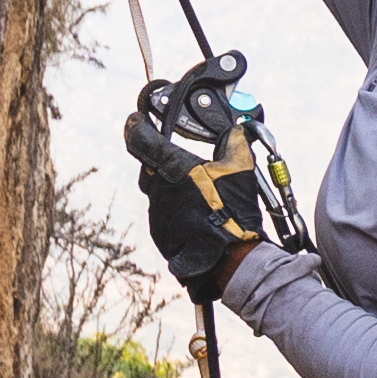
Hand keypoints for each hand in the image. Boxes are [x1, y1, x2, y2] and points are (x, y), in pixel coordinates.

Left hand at [140, 139, 280, 297]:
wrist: (228, 258)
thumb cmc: (232, 211)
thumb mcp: (240, 168)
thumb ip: (234, 142)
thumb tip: (236, 129)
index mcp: (172, 167)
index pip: (140, 138)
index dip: (136, 126)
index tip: (136, 119)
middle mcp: (157, 189)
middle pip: (150, 167)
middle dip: (161, 161)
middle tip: (183, 162)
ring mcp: (157, 213)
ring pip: (158, 192)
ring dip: (173, 189)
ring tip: (199, 196)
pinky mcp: (160, 233)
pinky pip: (164, 214)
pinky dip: (176, 211)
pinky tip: (197, 216)